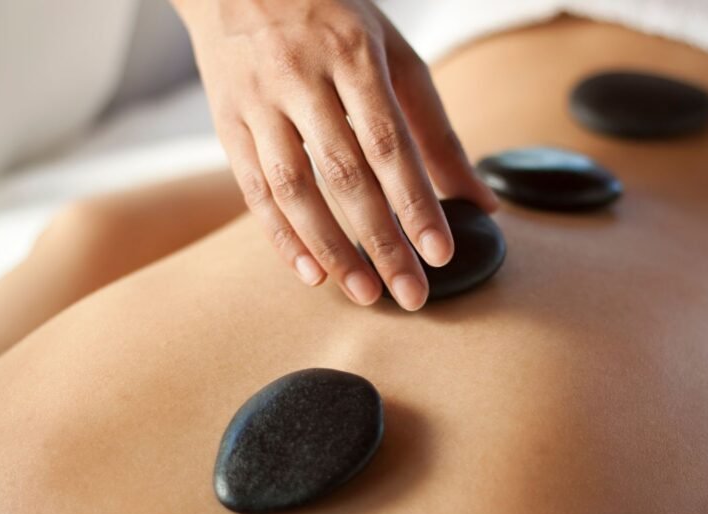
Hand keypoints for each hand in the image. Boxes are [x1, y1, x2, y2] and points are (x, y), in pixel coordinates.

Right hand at [173, 0, 498, 310]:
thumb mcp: (392, 56)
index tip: (440, 253)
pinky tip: (312, 273)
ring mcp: (258, 101)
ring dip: (331, 248)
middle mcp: (301, 77)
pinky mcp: (227, 123)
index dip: (416, 201)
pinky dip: (282, 237)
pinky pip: (253, 189)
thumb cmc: (330, 20)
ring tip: (365, 292)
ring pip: (293, 188)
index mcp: (351, 53)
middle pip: (345, 173)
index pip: (389, 141)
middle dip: (381, 240)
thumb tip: (481, 199)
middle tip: (411, 293)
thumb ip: (434, 129)